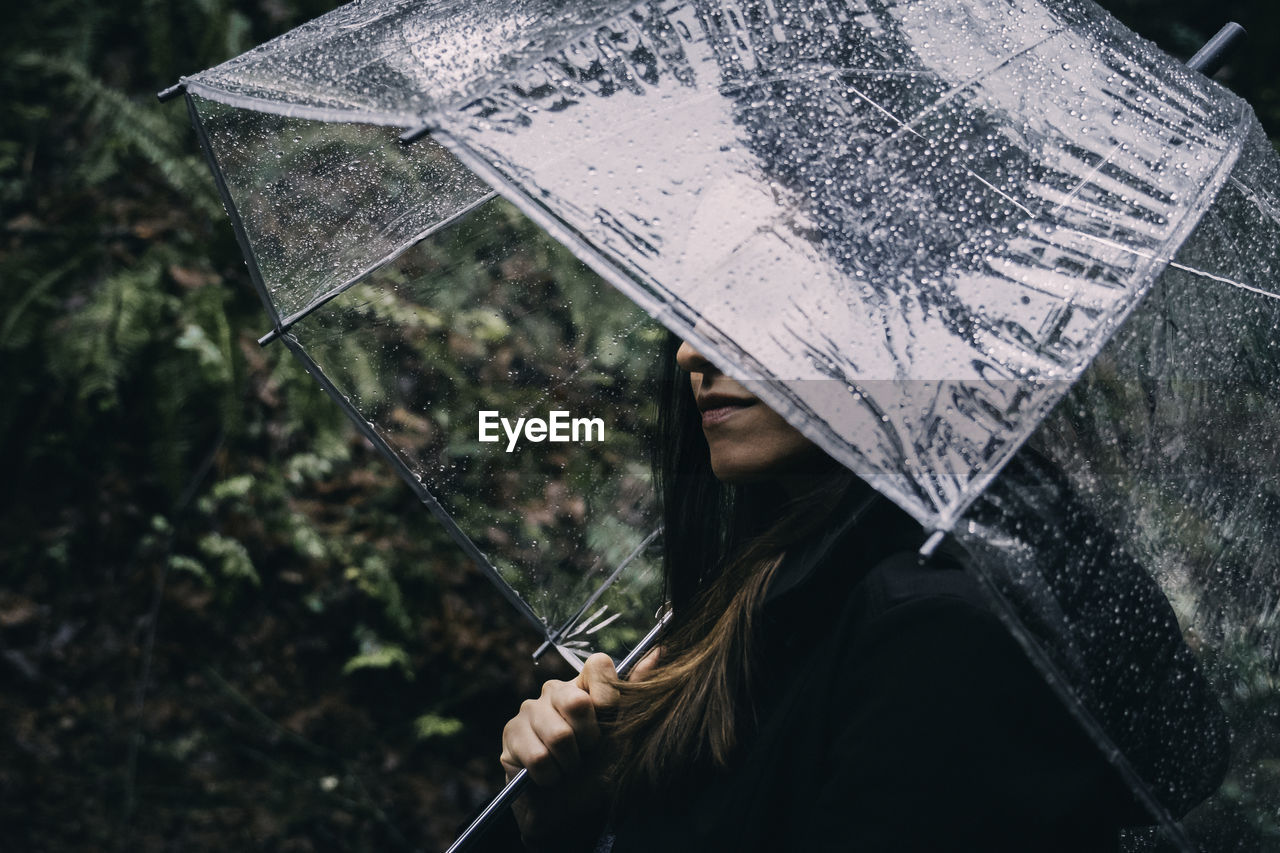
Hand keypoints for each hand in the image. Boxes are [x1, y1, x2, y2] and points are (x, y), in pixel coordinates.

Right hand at [500, 652, 620, 850]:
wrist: (571, 815)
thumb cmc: (600, 773)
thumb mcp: (626, 734)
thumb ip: (638, 690)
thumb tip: (661, 648)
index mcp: (585, 685)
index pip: (598, 665)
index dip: (608, 701)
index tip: (608, 728)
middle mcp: (555, 691)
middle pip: (577, 702)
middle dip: (589, 740)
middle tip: (587, 754)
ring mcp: (529, 710)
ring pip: (558, 735)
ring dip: (570, 764)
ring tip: (568, 769)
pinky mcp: (511, 735)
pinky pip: (537, 757)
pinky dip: (551, 777)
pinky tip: (549, 778)